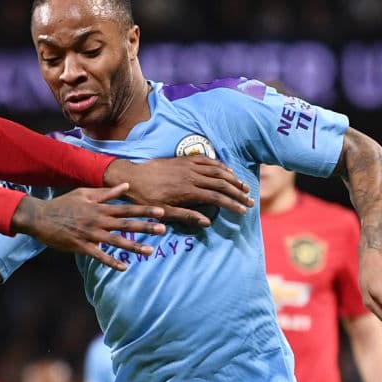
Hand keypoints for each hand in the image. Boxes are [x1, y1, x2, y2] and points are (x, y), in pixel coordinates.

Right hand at [12, 185, 165, 270]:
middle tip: (163, 230)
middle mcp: (98, 221)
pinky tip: (124, 267)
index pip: (127, 208)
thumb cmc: (63, 204)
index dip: (145, 210)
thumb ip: (106, 192)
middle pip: (126, 224)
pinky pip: (99, 255)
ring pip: (116, 241)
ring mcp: (90, 234)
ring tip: (149, 251)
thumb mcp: (84, 194)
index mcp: (100, 208)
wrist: (40, 217)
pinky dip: (111, 262)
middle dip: (145, 227)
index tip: (161, 211)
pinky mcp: (81, 246)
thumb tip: (126, 186)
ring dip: (134, 246)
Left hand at [105, 155, 253, 223]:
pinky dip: (220, 165)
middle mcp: (191, 176)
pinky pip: (207, 160)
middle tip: (250, 201)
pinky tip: (227, 171)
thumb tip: (208, 222)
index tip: (243, 211)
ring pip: (217, 170)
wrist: (131, 176)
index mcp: (188, 191)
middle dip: (238, 192)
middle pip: (222, 183)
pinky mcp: (184, 159)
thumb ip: (186, 216)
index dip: (232, 204)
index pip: (217, 198)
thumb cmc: (145, 198)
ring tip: (244, 187)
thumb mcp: (163, 212)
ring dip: (233, 178)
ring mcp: (189, 165)